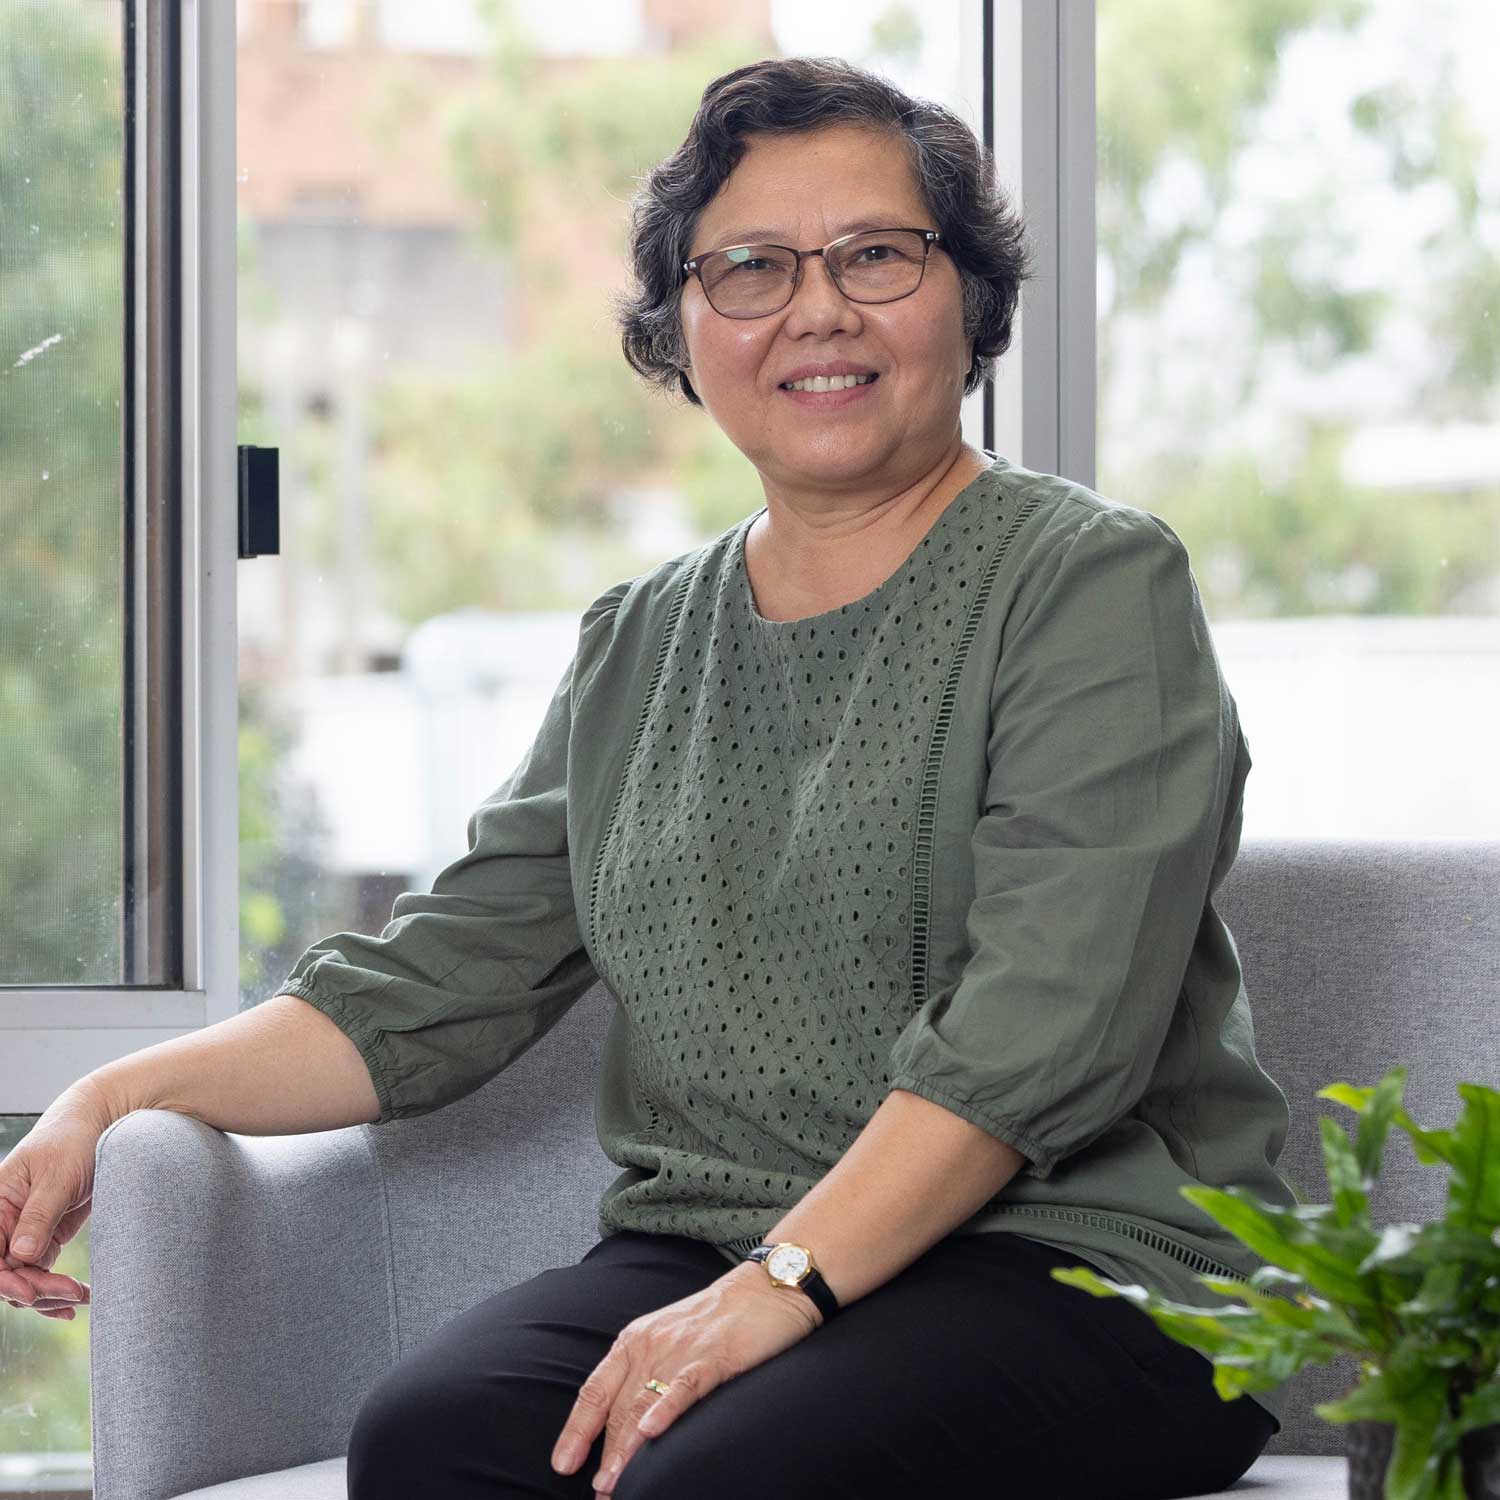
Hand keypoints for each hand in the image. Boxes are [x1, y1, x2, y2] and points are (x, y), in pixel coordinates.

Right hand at [1, 1084, 105, 1319]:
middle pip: (6, 1273)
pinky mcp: (48, 1238)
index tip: (31, 1291)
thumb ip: (39, 1214)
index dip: (4, 1279)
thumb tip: (21, 1256)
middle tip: (71, 1294)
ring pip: (24, 1279)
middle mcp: (4, 1222)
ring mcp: (26, 1233)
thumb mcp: (58, 1175)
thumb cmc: (75, 1139)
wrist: (105, 1124)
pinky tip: (76, 1300)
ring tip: (81, 1297)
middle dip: (35, 1289)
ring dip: (49, 1295)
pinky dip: (56, 1288)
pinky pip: (42, 1273)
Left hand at [550, 1259, 821, 1495]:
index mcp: (635, 1340)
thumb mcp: (669, 1340)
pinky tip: (652, 1432)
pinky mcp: (715, 1355)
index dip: (576, 1430)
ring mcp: (681, 1350)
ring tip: (613, 1485)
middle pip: (618, 1408)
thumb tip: (625, 1426)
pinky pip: (685, 1385)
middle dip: (604, 1456)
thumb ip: (645, 1373)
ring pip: (644, 1404)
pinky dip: (666, 1409)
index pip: (595, 1390)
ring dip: (625, 1449)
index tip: (562, 1464)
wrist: (766, 1287)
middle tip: (599, 1494)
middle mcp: (650, 1344)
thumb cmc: (717, 1319)